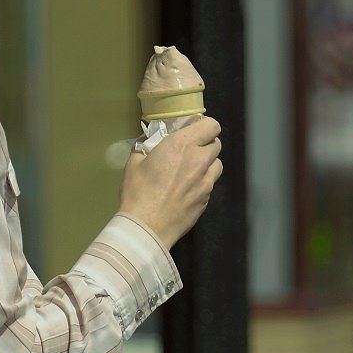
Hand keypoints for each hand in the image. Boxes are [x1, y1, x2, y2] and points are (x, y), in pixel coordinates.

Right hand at [120, 117, 223, 249]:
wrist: (147, 227)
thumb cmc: (138, 192)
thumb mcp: (134, 162)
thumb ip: (146, 147)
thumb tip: (150, 143)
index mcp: (182, 145)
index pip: (211, 125)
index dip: (204, 126)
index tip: (193, 130)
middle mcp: (200, 160)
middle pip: (216, 144)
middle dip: (205, 143)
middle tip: (189, 150)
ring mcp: (207, 181)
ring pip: (217, 163)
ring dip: (208, 163)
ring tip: (191, 169)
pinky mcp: (207, 199)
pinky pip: (210, 183)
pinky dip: (203, 181)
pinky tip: (187, 189)